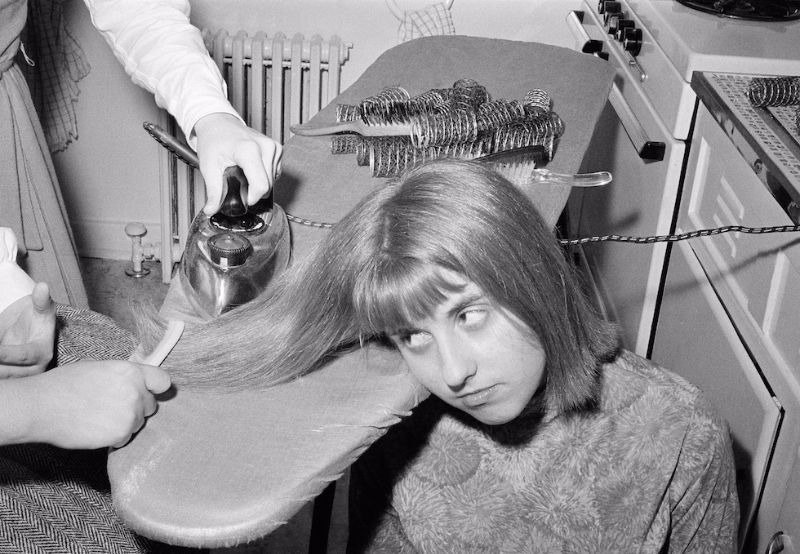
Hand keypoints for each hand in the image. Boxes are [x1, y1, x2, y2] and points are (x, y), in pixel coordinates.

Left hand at [0, 282, 55, 377]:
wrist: (31, 334)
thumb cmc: (36, 320)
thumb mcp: (40, 309)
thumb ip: (41, 300)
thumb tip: (42, 286)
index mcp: (42, 353)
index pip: (22, 356)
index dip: (4, 353)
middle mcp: (32, 371)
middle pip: (6, 373)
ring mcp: (18, 378)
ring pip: (2, 378)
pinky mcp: (8, 381)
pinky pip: (1, 380)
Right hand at [27, 360, 171, 448]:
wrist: (42, 406)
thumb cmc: (63, 384)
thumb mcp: (97, 367)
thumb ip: (121, 375)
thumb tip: (134, 382)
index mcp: (131, 371)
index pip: (162, 381)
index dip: (156, 388)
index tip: (150, 393)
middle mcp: (136, 391)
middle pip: (150, 405)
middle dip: (137, 408)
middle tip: (112, 408)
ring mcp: (130, 414)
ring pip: (138, 423)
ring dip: (124, 423)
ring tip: (99, 418)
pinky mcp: (121, 434)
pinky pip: (126, 438)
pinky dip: (114, 438)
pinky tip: (95, 429)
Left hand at [194, 113, 282, 214]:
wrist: (219, 123)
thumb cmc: (214, 140)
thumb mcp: (209, 167)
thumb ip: (213, 191)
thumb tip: (211, 210)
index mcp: (249, 150)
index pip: (261, 186)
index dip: (252, 198)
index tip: (243, 198)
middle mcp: (265, 147)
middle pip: (268, 185)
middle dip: (254, 191)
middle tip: (238, 183)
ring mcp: (273, 147)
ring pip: (273, 181)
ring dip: (259, 183)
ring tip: (244, 173)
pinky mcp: (277, 149)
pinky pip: (276, 173)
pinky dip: (265, 176)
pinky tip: (252, 169)